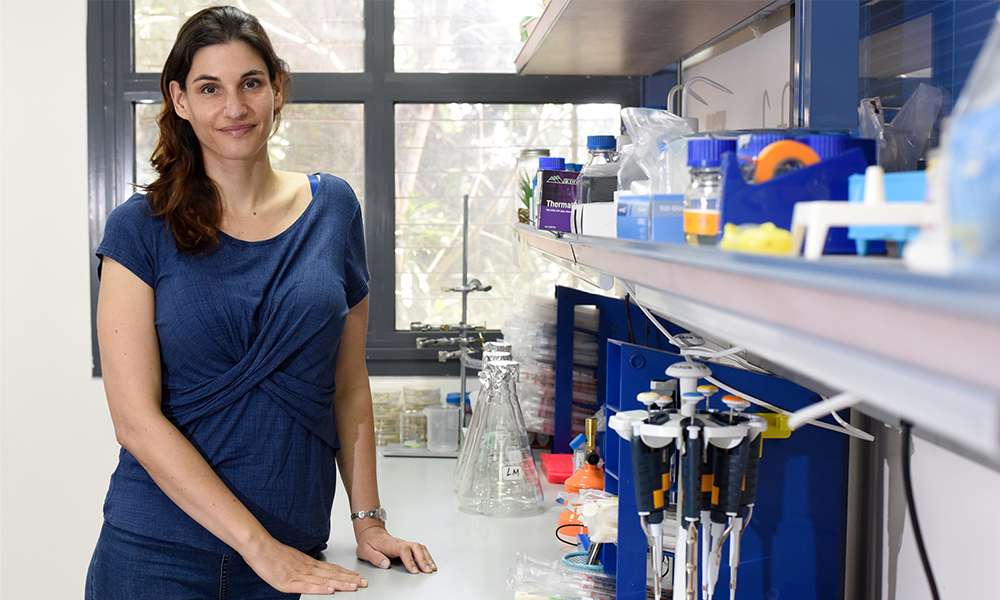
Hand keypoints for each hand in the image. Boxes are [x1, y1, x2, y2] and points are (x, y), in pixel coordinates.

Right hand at [243, 536, 367, 593]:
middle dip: (350, 579)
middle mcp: (307, 568)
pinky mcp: (289, 582)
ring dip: (341, 584)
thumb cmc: (274, 553)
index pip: (332, 569)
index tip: (358, 577)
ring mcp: (299, 575)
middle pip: (333, 574)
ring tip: (355, 586)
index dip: (347, 574)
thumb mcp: (293, 559)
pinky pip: (308, 586)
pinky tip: (331, 590)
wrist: (259, 547)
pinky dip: (321, 589)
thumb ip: (304, 566)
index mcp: (309, 563)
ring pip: (324, 580)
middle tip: (364, 582)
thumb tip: (315, 572)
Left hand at [356, 525, 436, 573]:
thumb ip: (375, 558)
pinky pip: (420, 549)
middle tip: (427, 570)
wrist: (370, 532)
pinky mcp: (407, 546)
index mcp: (390, 544)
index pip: (403, 550)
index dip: (410, 560)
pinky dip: (426, 556)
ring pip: (419, 547)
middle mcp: (400, 543)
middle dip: (423, 559)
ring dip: (427, 558)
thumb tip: (386, 564)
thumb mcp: (365, 551)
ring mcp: (404, 543)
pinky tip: (430, 563)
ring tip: (431, 568)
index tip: (414, 570)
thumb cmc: (368, 542)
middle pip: (415, 547)